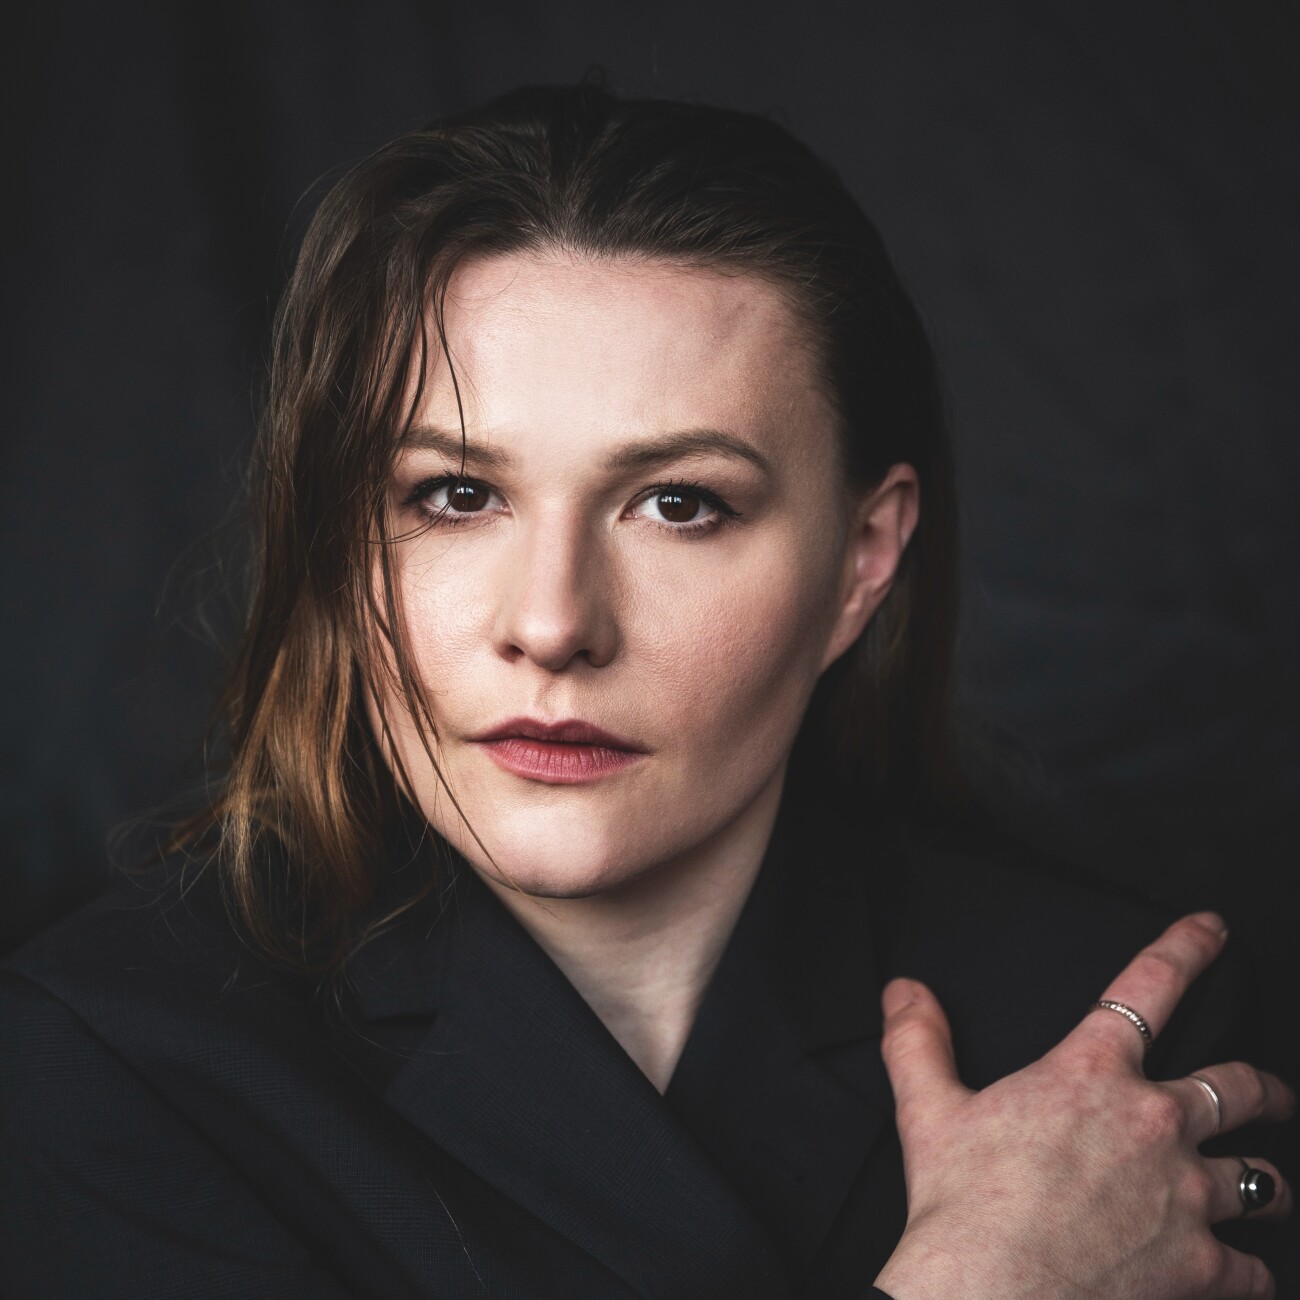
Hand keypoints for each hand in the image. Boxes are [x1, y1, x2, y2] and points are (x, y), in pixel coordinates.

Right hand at [873, 914, 1293, 1299]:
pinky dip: (1252, 1271)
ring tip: (1269, 1186)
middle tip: (1272, 1091)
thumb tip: (904, 991)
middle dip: (1264, 1087)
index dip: (1188, 947)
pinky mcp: (1203, 1266)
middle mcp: (1154, 1124)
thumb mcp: (928, 1108)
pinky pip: (1255, 1269)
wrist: (992, 1294)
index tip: (1214, 928)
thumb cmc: (964, 1204)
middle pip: (1237, 1086)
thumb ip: (917, 1040)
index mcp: (1091, 1073)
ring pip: (1260, 1178)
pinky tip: (1248, 1274)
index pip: (1150, 986)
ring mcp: (1186, 1196)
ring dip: (1266, 1181)